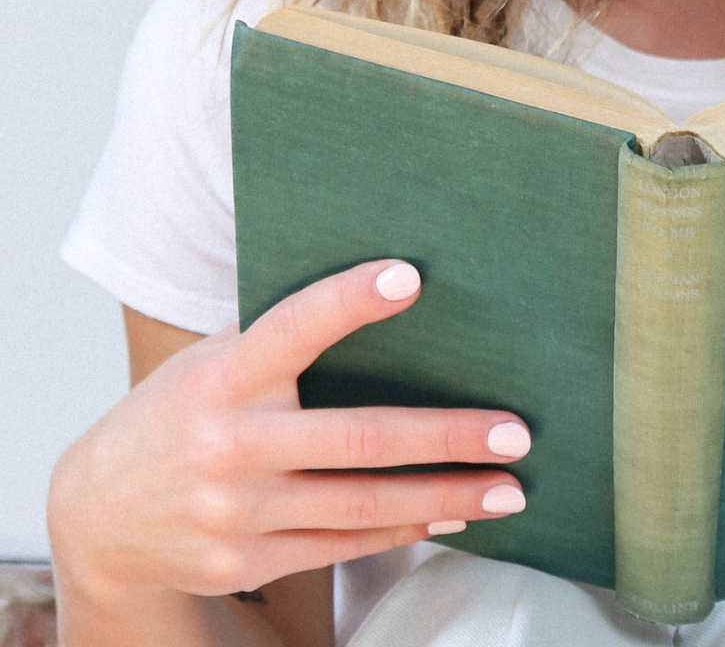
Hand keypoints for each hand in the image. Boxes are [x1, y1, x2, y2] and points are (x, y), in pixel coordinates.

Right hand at [48, 260, 530, 599]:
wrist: (95, 517)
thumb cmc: (175, 418)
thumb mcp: (207, 367)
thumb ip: (274, 343)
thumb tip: (376, 300)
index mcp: (219, 378)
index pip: (290, 327)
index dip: (349, 301)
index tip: (410, 277)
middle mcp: (227, 445)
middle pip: (358, 438)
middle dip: (447, 437)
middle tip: (516, 433)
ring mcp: (235, 512)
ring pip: (363, 504)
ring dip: (447, 495)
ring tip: (509, 489)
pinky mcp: (244, 560)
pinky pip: (343, 544)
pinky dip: (404, 529)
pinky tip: (452, 515)